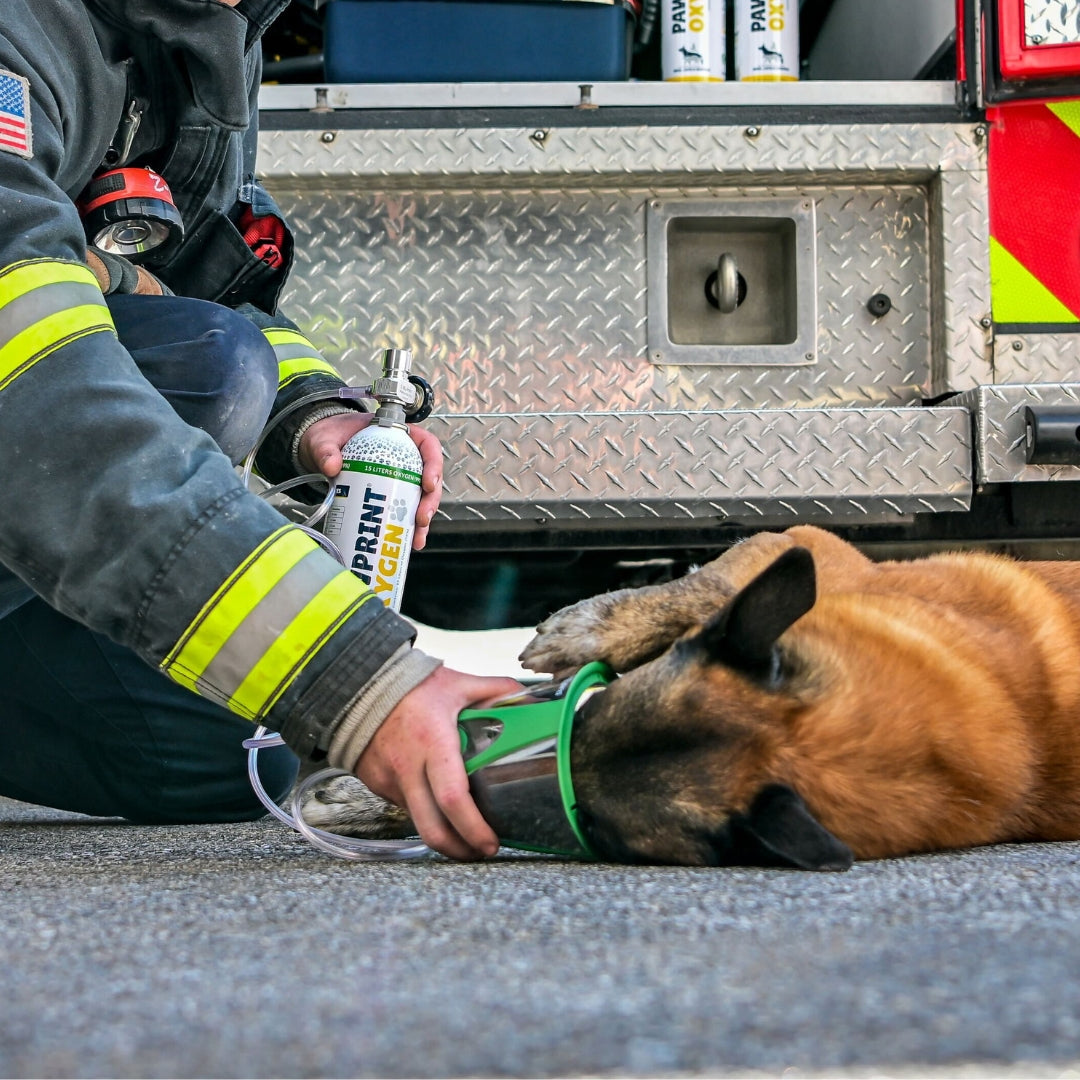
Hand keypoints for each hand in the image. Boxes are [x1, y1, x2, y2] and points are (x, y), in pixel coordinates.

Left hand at [298, 412, 442, 549]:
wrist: (321, 449)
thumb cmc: (331, 436)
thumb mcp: (326, 439)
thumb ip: (326, 449)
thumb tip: (332, 466)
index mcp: (400, 436)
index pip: (428, 446)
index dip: (434, 465)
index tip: (427, 484)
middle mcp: (406, 457)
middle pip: (430, 478)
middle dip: (430, 501)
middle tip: (421, 518)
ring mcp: (400, 477)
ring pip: (422, 498)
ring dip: (423, 519)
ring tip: (417, 537)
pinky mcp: (391, 493)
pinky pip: (406, 509)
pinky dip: (409, 526)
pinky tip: (409, 540)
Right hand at [355, 666, 523, 859]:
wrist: (361, 683)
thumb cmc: (414, 684)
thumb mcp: (460, 683)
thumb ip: (499, 691)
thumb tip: (534, 701)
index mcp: (433, 742)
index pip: (452, 797)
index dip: (473, 828)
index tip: (491, 841)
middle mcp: (408, 767)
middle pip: (432, 829)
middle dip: (460, 850)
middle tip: (482, 852)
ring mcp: (389, 779)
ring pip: (417, 824)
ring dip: (444, 837)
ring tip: (466, 837)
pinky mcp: (376, 784)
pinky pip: (404, 808)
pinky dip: (424, 814)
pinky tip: (438, 808)